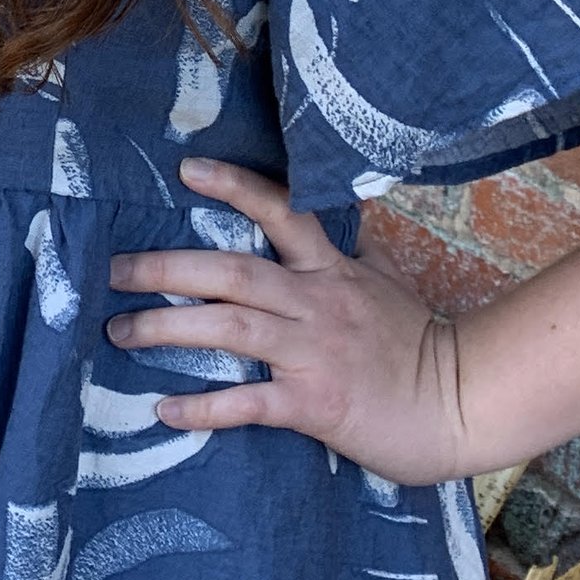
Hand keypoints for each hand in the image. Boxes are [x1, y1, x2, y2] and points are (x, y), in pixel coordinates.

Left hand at [107, 160, 474, 485]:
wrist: (465, 403)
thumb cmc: (422, 346)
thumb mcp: (390, 283)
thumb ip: (353, 254)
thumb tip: (337, 223)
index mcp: (332, 271)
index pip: (281, 212)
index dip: (234, 187)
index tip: (185, 169)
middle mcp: (317, 303)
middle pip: (230, 271)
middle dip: (165, 267)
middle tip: (114, 270)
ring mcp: (315, 352)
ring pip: (228, 328)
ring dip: (165, 328)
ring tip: (119, 332)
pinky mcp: (316, 404)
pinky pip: (249, 403)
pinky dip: (204, 407)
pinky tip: (164, 410)